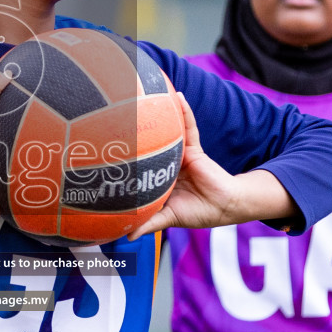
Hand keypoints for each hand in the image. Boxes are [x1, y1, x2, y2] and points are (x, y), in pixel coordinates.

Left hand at [130, 94, 295, 238]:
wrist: (224, 206)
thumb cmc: (198, 212)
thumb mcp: (168, 218)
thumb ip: (149, 223)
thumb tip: (127, 236)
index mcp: (158, 179)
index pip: (139, 166)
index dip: (126, 158)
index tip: (107, 149)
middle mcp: (166, 164)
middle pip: (148, 145)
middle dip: (136, 131)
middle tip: (116, 115)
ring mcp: (179, 154)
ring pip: (166, 132)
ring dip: (158, 114)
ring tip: (143, 95)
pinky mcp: (194, 148)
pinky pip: (189, 127)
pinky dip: (184, 111)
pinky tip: (177, 96)